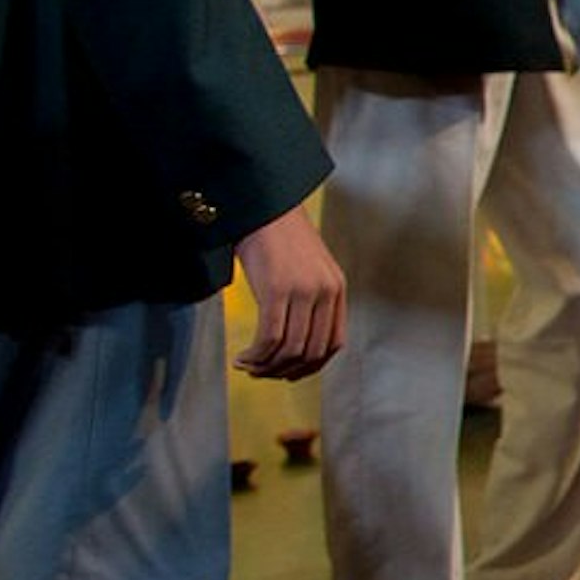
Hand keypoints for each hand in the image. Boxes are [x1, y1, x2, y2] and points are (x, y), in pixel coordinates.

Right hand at [231, 208, 345, 380]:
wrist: (262, 207)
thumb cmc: (278, 237)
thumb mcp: (305, 268)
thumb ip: (309, 298)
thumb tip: (294, 341)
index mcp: (337, 288)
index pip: (333, 343)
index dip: (311, 366)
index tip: (287, 373)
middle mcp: (326, 292)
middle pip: (312, 352)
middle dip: (285, 370)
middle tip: (261, 373)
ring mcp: (303, 292)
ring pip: (290, 349)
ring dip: (266, 366)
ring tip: (247, 365)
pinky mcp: (277, 290)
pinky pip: (270, 337)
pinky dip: (256, 355)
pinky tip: (242, 357)